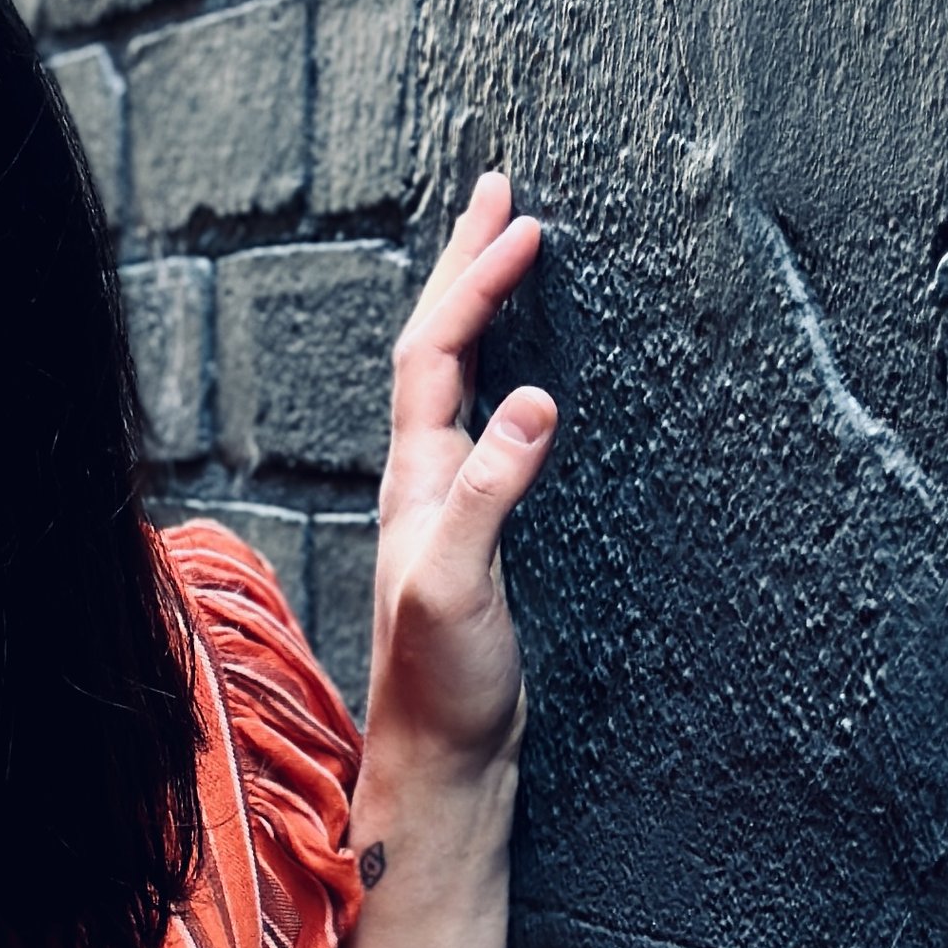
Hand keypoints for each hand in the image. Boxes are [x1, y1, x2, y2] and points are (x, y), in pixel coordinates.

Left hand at [365, 173, 557, 789]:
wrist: (443, 758)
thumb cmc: (443, 685)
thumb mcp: (460, 587)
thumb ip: (489, 496)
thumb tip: (533, 403)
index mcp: (415, 480)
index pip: (433, 354)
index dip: (473, 283)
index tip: (521, 222)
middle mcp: (421, 481)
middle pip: (433, 348)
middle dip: (464, 265)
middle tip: (499, 190)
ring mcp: (445, 504)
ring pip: (452, 379)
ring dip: (476, 308)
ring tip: (504, 248)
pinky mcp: (474, 532)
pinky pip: (480, 420)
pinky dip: (500, 369)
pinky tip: (521, 369)